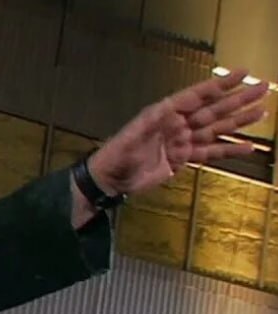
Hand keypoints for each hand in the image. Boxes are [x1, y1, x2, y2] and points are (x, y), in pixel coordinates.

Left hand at [88, 68, 269, 195]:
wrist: (110, 180)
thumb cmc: (116, 156)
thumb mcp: (130, 138)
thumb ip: (149, 124)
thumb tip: (166, 109)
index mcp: (165, 113)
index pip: (198, 95)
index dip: (220, 84)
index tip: (243, 74)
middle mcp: (177, 124)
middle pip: (213, 110)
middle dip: (238, 100)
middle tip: (263, 88)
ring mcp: (182, 141)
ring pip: (216, 130)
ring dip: (239, 122)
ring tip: (262, 113)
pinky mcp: (182, 159)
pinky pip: (210, 153)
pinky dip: (228, 150)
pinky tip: (247, 147)